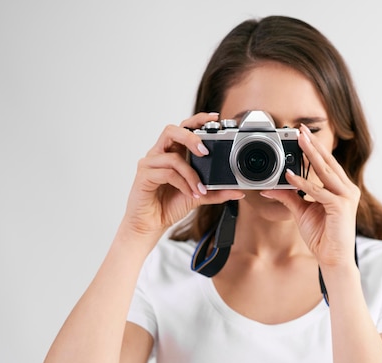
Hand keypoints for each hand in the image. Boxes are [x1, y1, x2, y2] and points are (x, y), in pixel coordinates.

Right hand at [122, 112, 244, 237]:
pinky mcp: (144, 175)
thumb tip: (238, 191)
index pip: (184, 128)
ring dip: (190, 173)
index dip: (198, 120)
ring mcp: (149, 163)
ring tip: (200, 188)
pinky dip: (183, 183)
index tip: (215, 118)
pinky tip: (190, 193)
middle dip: (191, 137)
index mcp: (172, 152)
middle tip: (206, 151)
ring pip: (172, 156)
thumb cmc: (170, 205)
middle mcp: (159, 153)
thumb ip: (216, 192)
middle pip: (172, 130)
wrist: (151, 224)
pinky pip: (167, 173)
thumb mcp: (198, 196)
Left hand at [261, 125, 359, 267]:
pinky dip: (304, 183)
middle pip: (327, 162)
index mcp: (340, 189)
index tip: (302, 134)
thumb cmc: (322, 236)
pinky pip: (319, 191)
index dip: (315, 149)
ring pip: (325, 171)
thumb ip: (291, 197)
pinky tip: (291, 176)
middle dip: (313, 145)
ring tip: (300, 141)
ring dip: (311, 155)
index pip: (327, 164)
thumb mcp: (302, 212)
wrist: (333, 258)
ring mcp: (345, 197)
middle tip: (301, 129)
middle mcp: (346, 190)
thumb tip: (273, 187)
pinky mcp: (340, 207)